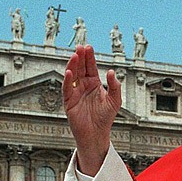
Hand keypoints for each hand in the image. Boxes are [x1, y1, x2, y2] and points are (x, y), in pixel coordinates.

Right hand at [62, 45, 120, 174]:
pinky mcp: (69, 101)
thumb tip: (111, 72)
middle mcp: (83, 86)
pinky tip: (69, 72)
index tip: (88, 47)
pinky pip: (67, 89)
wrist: (96, 134)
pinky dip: (67, 80)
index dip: (90, 57)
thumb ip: (114, 86)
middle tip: (80, 47)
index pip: (91, 67)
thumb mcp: (115, 100)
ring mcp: (75, 93)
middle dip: (80, 57)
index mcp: (94, 83)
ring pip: (72, 76)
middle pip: (80, 68)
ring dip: (73, 65)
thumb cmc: (106, 117)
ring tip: (75, 55)